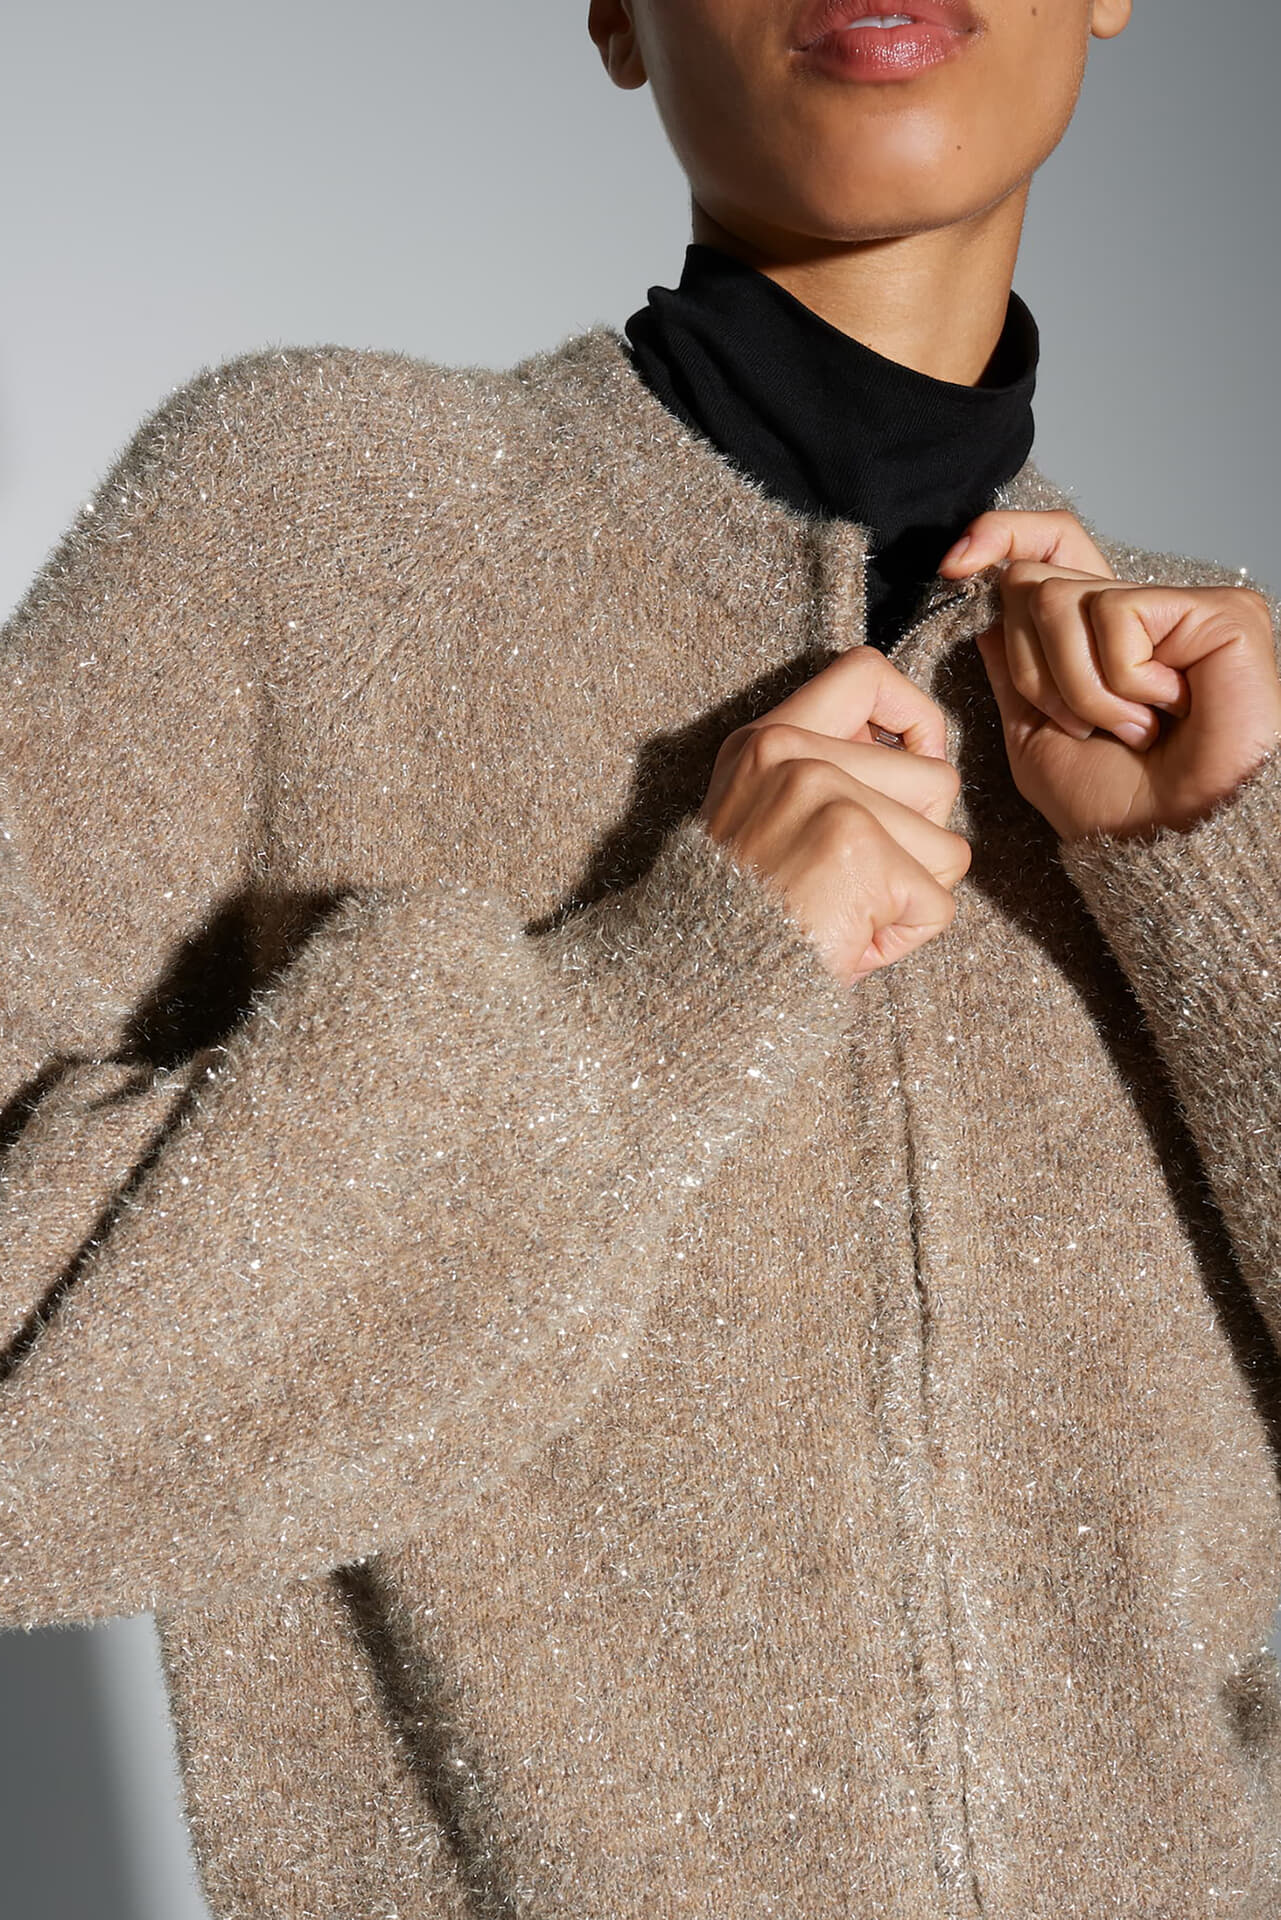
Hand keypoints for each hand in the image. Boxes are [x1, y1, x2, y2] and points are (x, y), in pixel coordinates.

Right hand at [698, 646, 970, 985]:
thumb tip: (923, 755)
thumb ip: (826, 773)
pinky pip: (938, 904)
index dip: (917, 717)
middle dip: (920, 843)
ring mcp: (827, 795)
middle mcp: (793, 753)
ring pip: (947, 846)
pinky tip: (849, 940)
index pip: (867, 674)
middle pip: (937, 778)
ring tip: (847, 913)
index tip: (915, 759)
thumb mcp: (760, 818)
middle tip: (857, 881)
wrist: (694, 980)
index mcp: (765, 740)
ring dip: (912, 895)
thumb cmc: (739, 915)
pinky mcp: (859, 849)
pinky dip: (905, 937)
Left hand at [938, 510, 1280, 841]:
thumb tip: (990, 619)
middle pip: (1034, 581)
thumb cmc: (1111, 808)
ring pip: (1062, 599)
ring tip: (1126, 728)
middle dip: (1031, 668)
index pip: (1046, 548)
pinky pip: (1117, 614)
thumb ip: (1012, 676)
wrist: (1164, 844)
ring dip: (1075, 686)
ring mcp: (1180, 607)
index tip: (953, 565)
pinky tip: (1162, 711)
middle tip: (1078, 726)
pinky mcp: (1220, 610)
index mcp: (1094, 638)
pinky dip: (1120, 680)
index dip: (999, 537)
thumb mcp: (1033, 740)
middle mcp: (1138, 614)